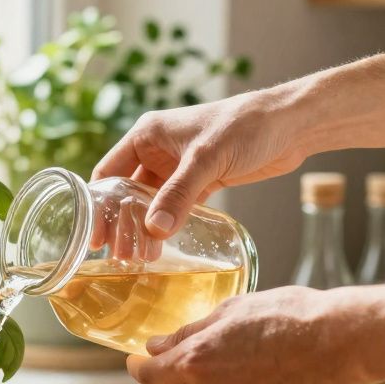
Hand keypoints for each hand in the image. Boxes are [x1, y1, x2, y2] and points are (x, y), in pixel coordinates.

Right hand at [93, 89, 311, 237]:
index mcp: (147, 134)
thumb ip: (180, 194)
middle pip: (126, 193)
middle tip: (118, 255)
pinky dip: (166, 227)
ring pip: (150, 204)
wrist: (289, 125)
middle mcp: (157, 151)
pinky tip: (161, 248)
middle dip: (121, 223)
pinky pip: (174, 209)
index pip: (109, 172)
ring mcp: (177, 168)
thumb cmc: (246, 126)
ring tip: (138, 258)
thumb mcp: (207, 159)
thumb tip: (154, 230)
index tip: (95, 235)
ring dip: (143, 229)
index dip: (99, 204)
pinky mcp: (199, 182)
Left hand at [126, 286, 363, 383]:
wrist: (341, 341)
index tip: (137, 362)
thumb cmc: (288, 314)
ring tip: (208, 383)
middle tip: (170, 375)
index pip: (147, 377)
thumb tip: (158, 345)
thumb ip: (190, 333)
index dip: (137, 369)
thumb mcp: (231, 310)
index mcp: (196, 361)